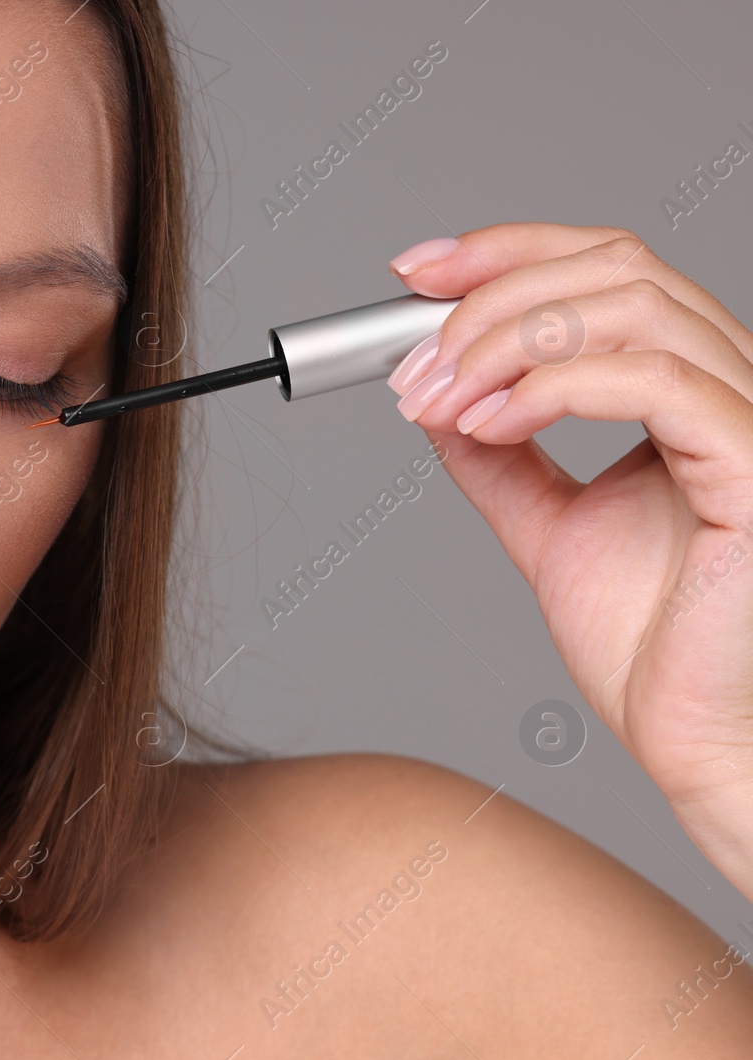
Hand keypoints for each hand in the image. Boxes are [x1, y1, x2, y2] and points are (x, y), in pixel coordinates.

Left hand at [385, 222, 752, 898]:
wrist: (690, 736)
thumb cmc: (651, 646)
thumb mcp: (548, 526)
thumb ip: (501, 458)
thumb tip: (438, 397)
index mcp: (691, 390)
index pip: (607, 268)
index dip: (506, 252)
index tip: (413, 273)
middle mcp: (732, 385)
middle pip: (613, 266)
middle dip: (489, 297)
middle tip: (411, 359)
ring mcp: (752, 419)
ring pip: (628, 305)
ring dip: (505, 342)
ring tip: (439, 400)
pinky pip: (654, 380)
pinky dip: (550, 388)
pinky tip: (487, 426)